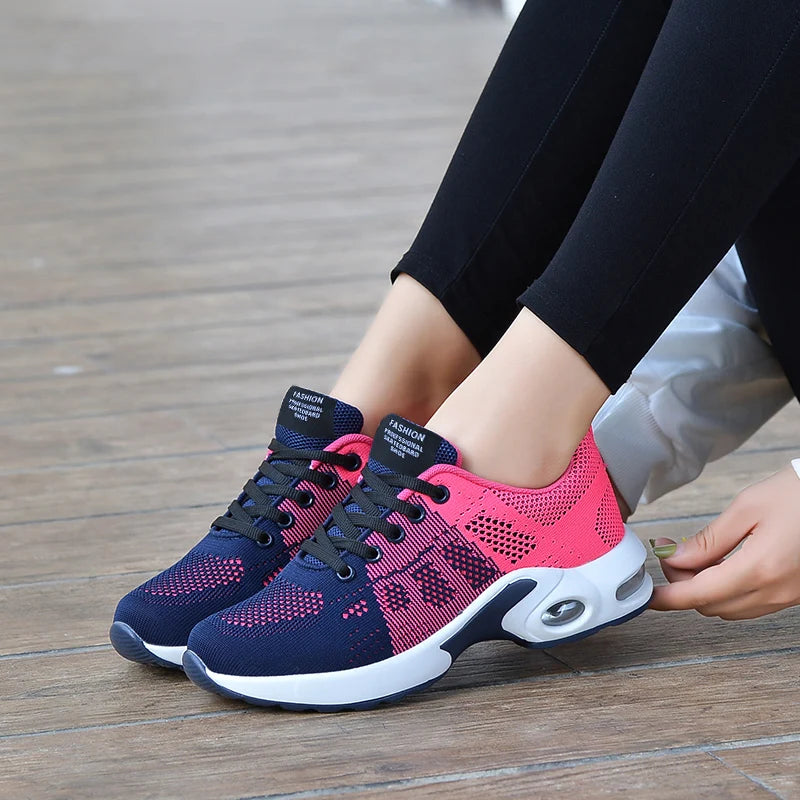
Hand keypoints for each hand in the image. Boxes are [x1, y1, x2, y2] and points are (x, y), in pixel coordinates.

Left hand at [649, 465, 799, 619]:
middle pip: (712, 606)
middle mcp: (776, 591)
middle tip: (671, 553)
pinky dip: (727, 590)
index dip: (668, 598)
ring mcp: (788, 596)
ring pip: (731, 609)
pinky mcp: (794, 594)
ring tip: (693, 556)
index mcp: (760, 569)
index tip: (648, 595)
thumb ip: (708, 540)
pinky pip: (751, 603)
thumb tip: (674, 557)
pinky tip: (720, 565)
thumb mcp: (747, 508)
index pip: (699, 595)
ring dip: (705, 589)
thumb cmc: (799, 494)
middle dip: (684, 584)